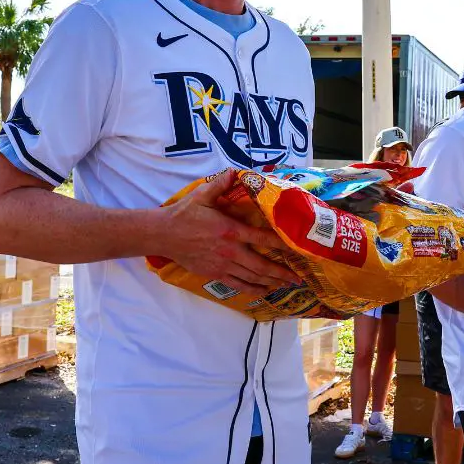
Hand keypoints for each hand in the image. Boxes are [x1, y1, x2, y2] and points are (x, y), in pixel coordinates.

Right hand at [158, 170, 300, 296]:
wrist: (164, 235)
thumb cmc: (184, 214)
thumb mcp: (202, 195)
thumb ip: (220, 184)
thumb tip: (235, 172)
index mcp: (231, 230)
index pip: (263, 238)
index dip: (282, 244)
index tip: (297, 249)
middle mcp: (230, 251)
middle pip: (262, 265)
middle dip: (282, 272)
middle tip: (299, 277)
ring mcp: (223, 265)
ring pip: (252, 277)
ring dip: (271, 282)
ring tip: (286, 284)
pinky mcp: (214, 274)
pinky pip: (238, 285)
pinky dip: (253, 290)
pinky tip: (264, 291)